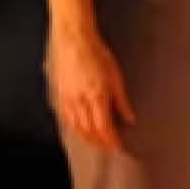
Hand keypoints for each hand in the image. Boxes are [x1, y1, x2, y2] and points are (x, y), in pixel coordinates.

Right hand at [50, 24, 135, 151]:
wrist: (73, 41)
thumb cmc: (97, 54)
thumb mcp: (116, 77)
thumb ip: (121, 101)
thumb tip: (129, 119)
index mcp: (96, 97)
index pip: (104, 128)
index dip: (111, 140)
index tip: (118, 146)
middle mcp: (80, 101)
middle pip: (89, 131)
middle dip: (99, 142)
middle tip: (109, 147)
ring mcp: (67, 99)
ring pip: (76, 127)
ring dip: (87, 138)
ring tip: (97, 142)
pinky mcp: (59, 95)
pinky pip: (66, 118)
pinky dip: (74, 128)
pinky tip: (80, 129)